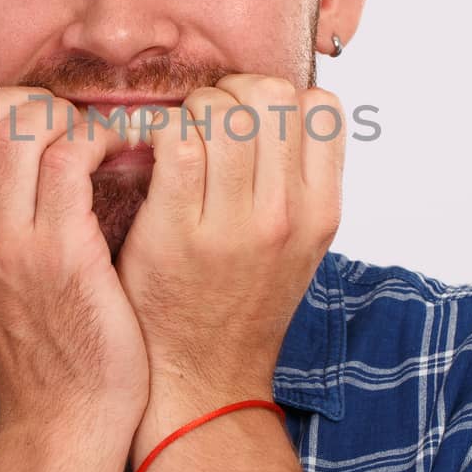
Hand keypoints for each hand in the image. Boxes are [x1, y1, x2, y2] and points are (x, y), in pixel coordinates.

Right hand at [0, 89, 149, 431]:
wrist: (64, 418)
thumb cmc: (48, 339)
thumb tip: (13, 146)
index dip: (1, 103)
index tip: (45, 126)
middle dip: (39, 101)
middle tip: (81, 128)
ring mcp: (5, 241)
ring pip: (22, 121)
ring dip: (74, 116)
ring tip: (105, 143)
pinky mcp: (58, 252)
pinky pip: (72, 154)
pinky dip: (104, 138)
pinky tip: (128, 158)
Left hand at [115, 75, 345, 452]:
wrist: (202, 379)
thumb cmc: (241, 304)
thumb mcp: (297, 245)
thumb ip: (298, 181)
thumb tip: (286, 108)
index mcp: (322, 211)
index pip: (321, 106)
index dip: (279, 97)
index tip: (249, 118)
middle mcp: (286, 215)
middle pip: (269, 94)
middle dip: (231, 91)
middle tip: (205, 120)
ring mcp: (233, 225)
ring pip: (220, 108)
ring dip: (191, 108)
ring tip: (178, 137)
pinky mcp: (177, 233)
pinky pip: (176, 142)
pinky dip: (157, 132)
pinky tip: (149, 155)